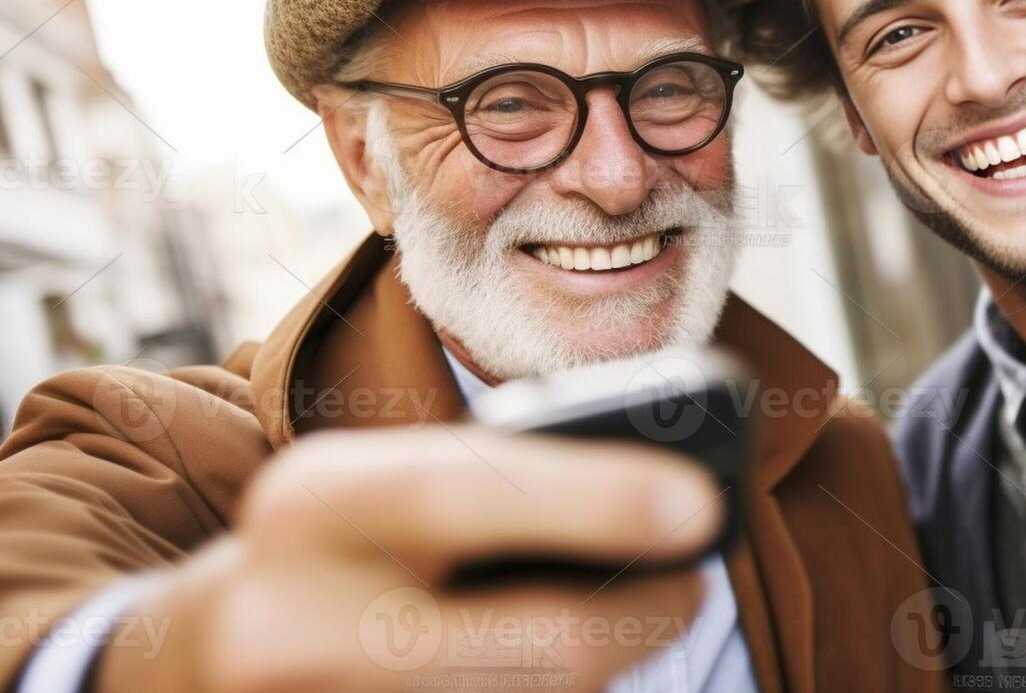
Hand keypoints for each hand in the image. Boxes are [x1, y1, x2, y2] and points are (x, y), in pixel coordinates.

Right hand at [92, 427, 722, 692]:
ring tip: (645, 612)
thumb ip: (495, 477)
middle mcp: (296, 619)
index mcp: (310, 501)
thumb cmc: (340, 542)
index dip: (594, 498)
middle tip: (694, 582)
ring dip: (614, 662)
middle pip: (538, 643)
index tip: (698, 503)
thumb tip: (668, 500)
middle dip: (646, 613)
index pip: (463, 492)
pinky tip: (570, 663)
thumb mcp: (383, 480)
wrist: (212, 655)